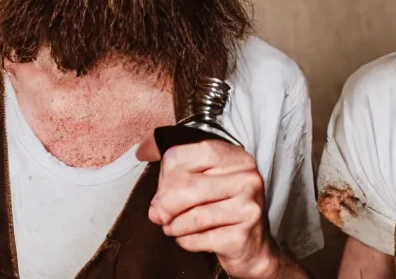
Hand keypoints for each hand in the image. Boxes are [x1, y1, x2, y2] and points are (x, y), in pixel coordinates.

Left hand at [136, 137, 278, 278]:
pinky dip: (185, 241)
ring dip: (173, 226)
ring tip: (173, 227)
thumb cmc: (224, 209)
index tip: (161, 191)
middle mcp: (246, 177)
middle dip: (164, 205)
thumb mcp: (206, 178)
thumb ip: (176, 163)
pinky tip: (190, 238)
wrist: (253, 246)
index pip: (182, 155)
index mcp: (234, 156)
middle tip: (158, 215)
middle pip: (186, 186)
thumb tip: (142, 149)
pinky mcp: (242, 235)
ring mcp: (248, 206)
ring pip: (191, 215)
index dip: (164, 175)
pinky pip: (197, 238)